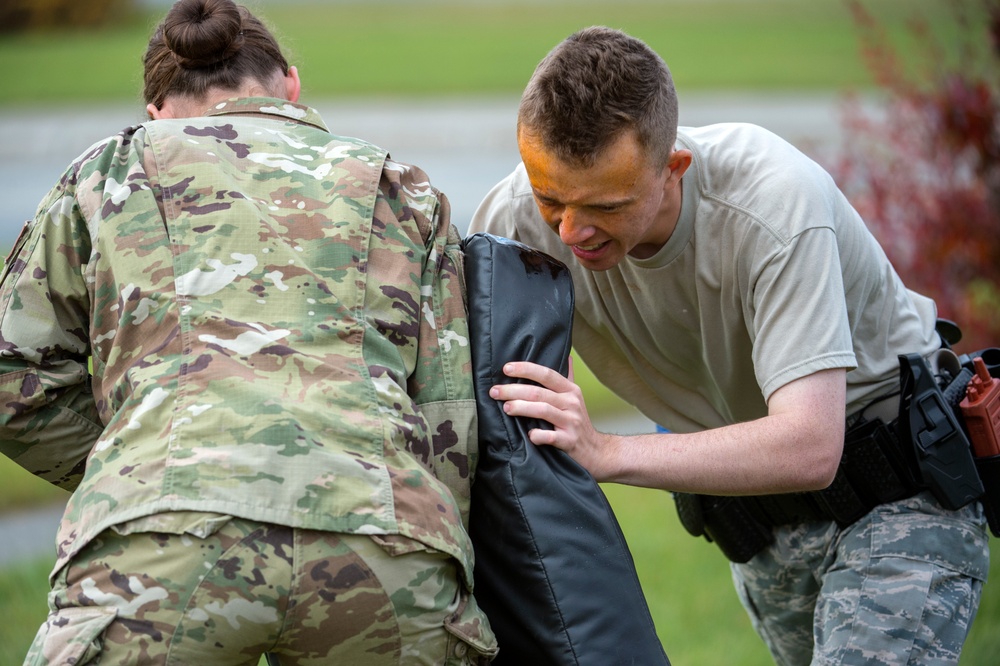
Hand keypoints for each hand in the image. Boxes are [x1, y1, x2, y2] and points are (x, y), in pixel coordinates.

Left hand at [488, 358, 616, 479]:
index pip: (546, 374)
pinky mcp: (569, 441)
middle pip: (539, 392)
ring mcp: (571, 422)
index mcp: (570, 390)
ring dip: (522, 408)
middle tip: (495, 391)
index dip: (526, 369)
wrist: (596, 451)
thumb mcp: (575, 397)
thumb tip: (566, 356)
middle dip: (514, 390)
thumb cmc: (578, 423)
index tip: (506, 368)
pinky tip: (529, 435)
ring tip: (506, 408)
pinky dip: (539, 435)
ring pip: (544, 410)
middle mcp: (571, 403)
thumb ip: (568, 377)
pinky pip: (552, 436)